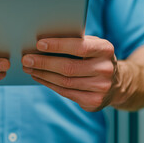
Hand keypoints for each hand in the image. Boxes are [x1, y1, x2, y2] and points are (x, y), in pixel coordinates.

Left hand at [21, 35, 136, 111]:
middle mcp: (106, 69)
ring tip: (29, 67)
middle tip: (26, 59)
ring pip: (64, 82)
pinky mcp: (93, 102)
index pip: (80, 47)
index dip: (58, 45)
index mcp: (105, 49)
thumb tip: (43, 41)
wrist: (116, 83)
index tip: (39, 44)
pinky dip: (49, 84)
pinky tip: (39, 76)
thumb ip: (75, 41)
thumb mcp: (92, 45)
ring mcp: (101, 88)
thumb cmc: (95, 57)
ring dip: (42, 74)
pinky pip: (65, 93)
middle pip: (68, 67)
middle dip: (44, 63)